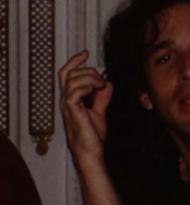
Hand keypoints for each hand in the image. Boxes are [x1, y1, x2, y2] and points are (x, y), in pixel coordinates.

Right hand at [58, 50, 112, 169]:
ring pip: (71, 80)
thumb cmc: (91, 135)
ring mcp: (68, 106)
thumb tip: (107, 83)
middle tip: (101, 79)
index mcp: (71, 99)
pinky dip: (87, 86)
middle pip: (68, 73)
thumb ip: (102, 97)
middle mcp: (66, 100)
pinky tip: (97, 90)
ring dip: (90, 77)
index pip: (66, 74)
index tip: (86, 53)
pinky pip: (73, 92)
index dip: (74, 61)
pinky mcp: (72, 111)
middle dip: (88, 69)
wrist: (90, 151)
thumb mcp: (100, 111)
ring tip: (101, 85)